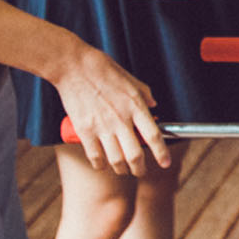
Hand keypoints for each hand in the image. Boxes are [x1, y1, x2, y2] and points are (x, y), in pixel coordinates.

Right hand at [51, 41, 167, 175]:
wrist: (73, 66)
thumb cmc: (102, 69)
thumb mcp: (130, 79)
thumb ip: (144, 94)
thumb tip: (154, 105)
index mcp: (135, 106)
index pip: (153, 136)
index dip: (161, 153)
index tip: (165, 163)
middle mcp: (120, 119)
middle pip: (135, 155)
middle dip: (140, 169)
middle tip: (141, 172)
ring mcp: (101, 126)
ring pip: (116, 160)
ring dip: (121, 169)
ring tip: (123, 170)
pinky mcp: (84, 130)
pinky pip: (95, 156)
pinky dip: (100, 165)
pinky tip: (102, 165)